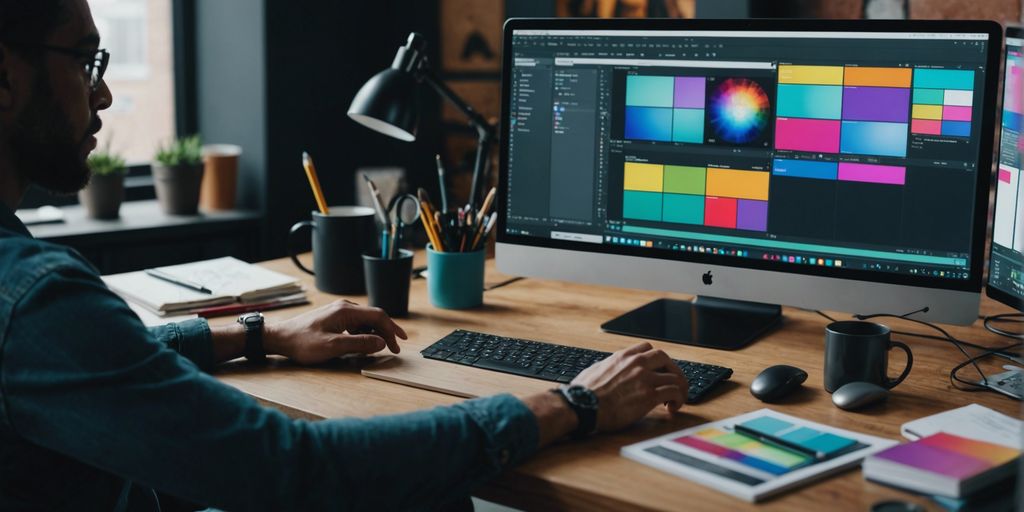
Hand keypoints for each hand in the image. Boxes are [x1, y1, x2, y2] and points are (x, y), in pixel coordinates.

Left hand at [264, 300, 406, 364]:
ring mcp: (338, 312)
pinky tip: (363, 343)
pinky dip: (364, 333)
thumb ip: (359, 343)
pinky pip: (355, 323)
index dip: (391, 330)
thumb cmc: (302, 342)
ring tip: (381, 347)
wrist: (279, 338)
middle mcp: (344, 307)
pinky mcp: (333, 318)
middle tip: (395, 347)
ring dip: (375, 333)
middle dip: (386, 332)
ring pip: (365, 320)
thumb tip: (381, 342)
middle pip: (373, 316)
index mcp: (346, 311)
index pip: (378, 316)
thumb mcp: (333, 346)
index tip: (398, 344)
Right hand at [571, 342, 687, 432]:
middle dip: (672, 370)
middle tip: (672, 383)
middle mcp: (637, 364)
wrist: (583, 406)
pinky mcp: (649, 395)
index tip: (657, 370)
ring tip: (676, 399)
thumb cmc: (584, 392)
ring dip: (679, 387)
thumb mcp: (595, 369)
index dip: (656, 360)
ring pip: (675, 376)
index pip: (648, 348)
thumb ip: (607, 366)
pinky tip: (672, 407)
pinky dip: (678, 399)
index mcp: (623, 356)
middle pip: (665, 358)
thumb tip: (607, 369)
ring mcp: (645, 378)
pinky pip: (674, 392)